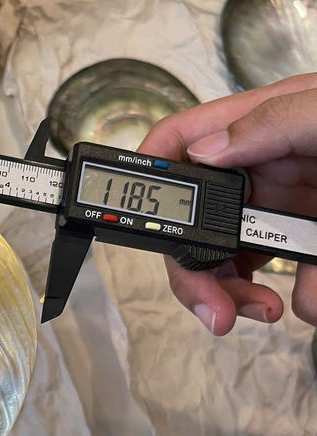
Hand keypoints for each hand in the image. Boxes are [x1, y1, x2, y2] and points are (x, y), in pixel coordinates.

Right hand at [139, 73, 316, 334]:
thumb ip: (271, 124)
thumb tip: (205, 153)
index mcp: (260, 127)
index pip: (181, 141)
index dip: (148, 174)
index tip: (137, 221)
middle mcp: (267, 171)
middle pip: (197, 222)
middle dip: (196, 271)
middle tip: (212, 311)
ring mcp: (293, 212)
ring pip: (238, 264)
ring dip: (243, 295)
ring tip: (269, 310)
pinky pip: (293, 284)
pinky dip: (301, 300)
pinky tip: (315, 295)